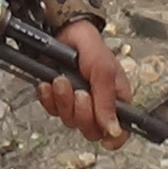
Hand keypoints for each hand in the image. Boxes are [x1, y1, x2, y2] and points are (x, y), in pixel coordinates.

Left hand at [35, 19, 131, 149]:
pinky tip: (49, 84)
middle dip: (82, 113)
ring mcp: (76, 103)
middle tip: (80, 92)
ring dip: (63, 101)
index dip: (114, 138)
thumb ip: (108, 100)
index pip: (119, 131)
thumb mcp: (104, 69)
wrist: (63, 30)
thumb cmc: (89, 46)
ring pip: (70, 121)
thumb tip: (113, 130)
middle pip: (91, 130)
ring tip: (62, 80)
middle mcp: (97, 105)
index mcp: (117, 99)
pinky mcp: (58, 99)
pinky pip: (52, 110)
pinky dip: (48, 98)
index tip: (105, 137)